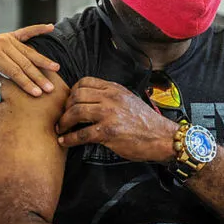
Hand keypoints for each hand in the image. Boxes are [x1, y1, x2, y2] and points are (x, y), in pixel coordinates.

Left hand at [0, 25, 59, 97]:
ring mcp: (6, 39)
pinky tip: (50, 27)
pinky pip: (26, 32)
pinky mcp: (9, 35)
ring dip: (43, 61)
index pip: (14, 72)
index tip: (38, 93)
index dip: (27, 84)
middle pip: (24, 63)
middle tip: (51, 88)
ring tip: (56, 68)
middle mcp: (1, 45)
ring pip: (28, 52)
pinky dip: (38, 29)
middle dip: (38, 77)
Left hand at [55, 77, 177, 161]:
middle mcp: (111, 98)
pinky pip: (81, 134)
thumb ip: (110, 97)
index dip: (72, 92)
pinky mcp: (108, 132)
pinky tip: (65, 142)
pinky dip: (69, 139)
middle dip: (65, 108)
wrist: (162, 138)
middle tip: (63, 117)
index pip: (85, 82)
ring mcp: (109, 114)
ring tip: (61, 129)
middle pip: (76, 96)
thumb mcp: (128, 100)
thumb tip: (89, 100)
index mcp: (115, 89)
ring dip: (64, 122)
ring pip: (76, 112)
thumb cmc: (145, 122)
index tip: (69, 102)